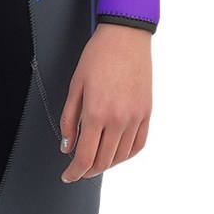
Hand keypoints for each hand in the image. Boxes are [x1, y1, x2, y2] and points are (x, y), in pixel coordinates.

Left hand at [58, 23, 152, 180]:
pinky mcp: (147, 113)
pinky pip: (138, 144)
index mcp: (96, 113)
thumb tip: (66, 146)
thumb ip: (69, 120)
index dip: (74, 172)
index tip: (68, 176)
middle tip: (77, 171)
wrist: (125, 37)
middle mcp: (118, 119)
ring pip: (121, 156)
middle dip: (87, 171)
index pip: (84, 157)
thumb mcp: (75, 87)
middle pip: (103, 161)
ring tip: (95, 162)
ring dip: (106, 165)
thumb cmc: (98, 56)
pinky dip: (126, 155)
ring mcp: (135, 117)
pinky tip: (116, 153)